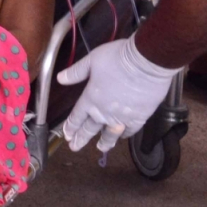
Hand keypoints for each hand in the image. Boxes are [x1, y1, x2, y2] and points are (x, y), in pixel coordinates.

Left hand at [56, 36, 178, 152]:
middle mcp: (104, 112)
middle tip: (75, 147)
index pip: (77, 116)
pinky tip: (122, 136)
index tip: (67, 135)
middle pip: (90, 128)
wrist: (146, 62)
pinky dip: (125, 134)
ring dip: (104, 142)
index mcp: (90, 98)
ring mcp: (122, 117)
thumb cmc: (117, 58)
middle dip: (81, 138)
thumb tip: (60, 78)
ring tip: (100, 148)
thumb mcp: (92, 60)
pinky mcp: (139, 117)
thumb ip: (76, 72)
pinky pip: (130, 130)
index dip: (71, 126)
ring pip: (110, 134)